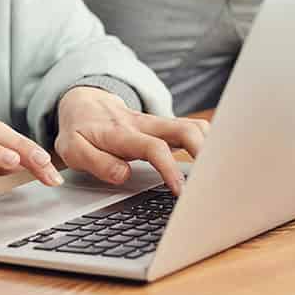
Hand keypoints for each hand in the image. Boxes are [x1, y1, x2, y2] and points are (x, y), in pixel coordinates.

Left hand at [54, 88, 207, 194]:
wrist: (82, 102)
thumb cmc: (80, 130)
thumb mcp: (73, 150)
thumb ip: (97, 163)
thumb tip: (124, 175)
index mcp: (122, 133)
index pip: (153, 147)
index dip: (170, 169)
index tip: (181, 192)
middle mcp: (144, 125)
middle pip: (185, 129)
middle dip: (205, 152)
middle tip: (215, 181)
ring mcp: (157, 124)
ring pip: (193, 126)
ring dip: (212, 145)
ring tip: (221, 173)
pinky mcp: (165, 127)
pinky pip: (192, 129)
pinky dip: (209, 142)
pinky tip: (216, 161)